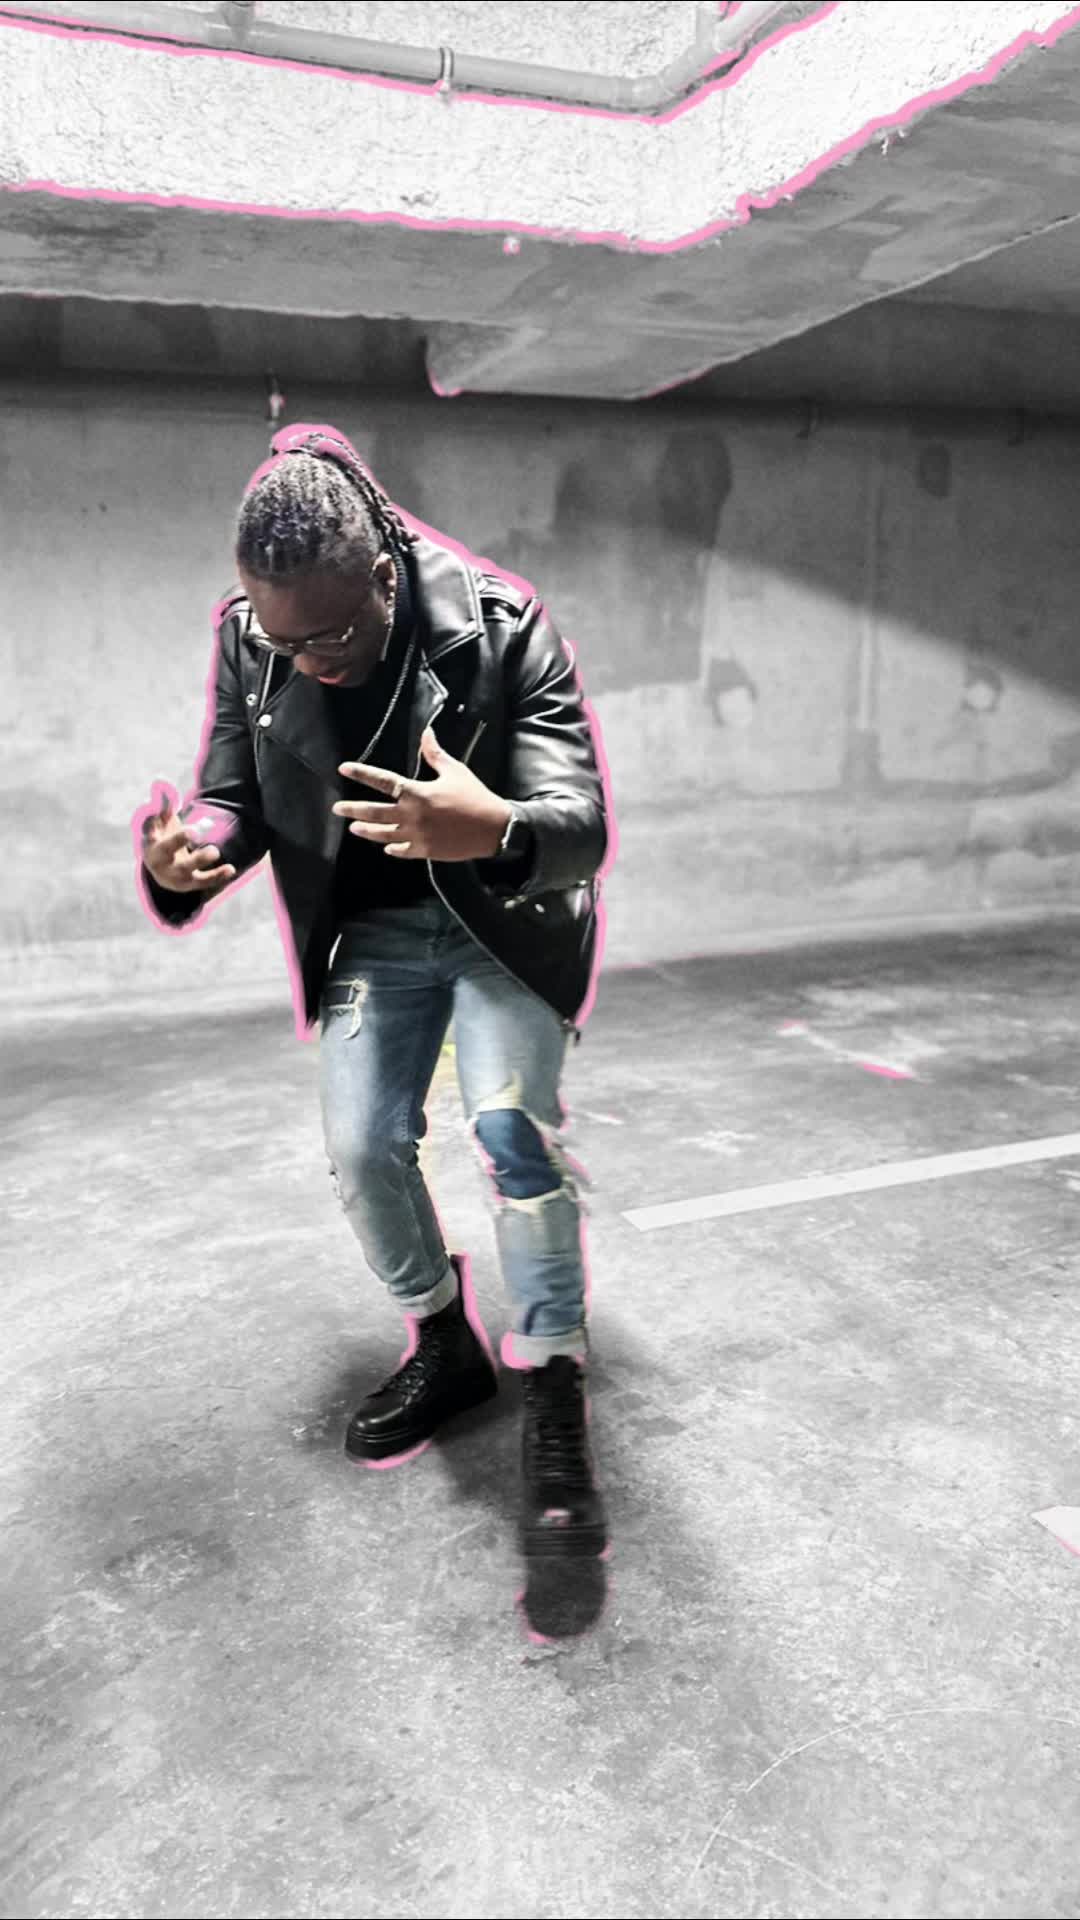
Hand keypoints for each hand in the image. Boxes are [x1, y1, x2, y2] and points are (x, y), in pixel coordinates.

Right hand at [141, 789, 236, 894]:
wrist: (160, 869)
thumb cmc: (161, 837)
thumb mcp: (161, 821)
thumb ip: (164, 804)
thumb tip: (162, 780)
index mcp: (150, 840)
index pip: (150, 828)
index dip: (155, 820)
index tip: (167, 810)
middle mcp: (159, 859)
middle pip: (167, 851)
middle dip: (179, 840)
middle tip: (193, 830)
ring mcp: (173, 874)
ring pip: (185, 870)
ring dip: (200, 859)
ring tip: (214, 850)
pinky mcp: (188, 883)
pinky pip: (203, 881)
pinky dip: (217, 876)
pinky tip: (231, 869)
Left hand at [333, 728, 511, 861]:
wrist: (494, 828)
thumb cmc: (475, 797)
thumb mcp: (455, 771)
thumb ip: (435, 754)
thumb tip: (426, 732)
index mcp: (418, 793)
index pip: (383, 781)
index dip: (362, 773)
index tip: (344, 769)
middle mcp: (412, 815)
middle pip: (375, 812)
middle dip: (354, 810)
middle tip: (337, 809)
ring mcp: (417, 835)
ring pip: (384, 835)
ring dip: (367, 831)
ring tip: (354, 828)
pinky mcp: (426, 851)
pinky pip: (402, 851)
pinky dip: (392, 848)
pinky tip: (386, 847)